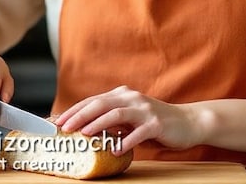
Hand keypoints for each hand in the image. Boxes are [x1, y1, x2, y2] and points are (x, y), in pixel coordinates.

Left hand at [55, 86, 201, 154]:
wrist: (188, 122)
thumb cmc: (154, 123)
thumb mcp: (130, 118)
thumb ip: (112, 120)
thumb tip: (84, 130)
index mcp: (122, 95)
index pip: (92, 101)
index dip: (74, 110)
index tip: (58, 121)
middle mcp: (131, 98)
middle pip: (100, 104)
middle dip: (79, 115)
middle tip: (64, 127)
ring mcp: (144, 110)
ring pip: (116, 114)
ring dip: (98, 124)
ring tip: (84, 134)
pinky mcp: (156, 123)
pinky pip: (138, 133)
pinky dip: (125, 141)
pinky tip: (115, 150)